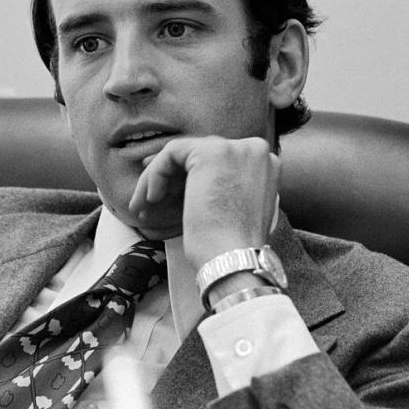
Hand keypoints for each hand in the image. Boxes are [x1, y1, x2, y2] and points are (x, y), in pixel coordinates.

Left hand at [129, 135, 279, 267]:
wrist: (233, 259)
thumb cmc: (230, 247)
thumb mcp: (233, 209)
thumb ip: (221, 187)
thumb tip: (188, 180)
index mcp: (265, 166)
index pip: (218, 161)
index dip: (186, 174)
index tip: (164, 188)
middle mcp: (255, 151)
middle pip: (200, 155)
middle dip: (170, 177)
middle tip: (149, 198)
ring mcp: (235, 149)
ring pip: (183, 154)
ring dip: (157, 179)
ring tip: (143, 206)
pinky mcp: (211, 152)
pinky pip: (172, 153)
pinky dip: (155, 175)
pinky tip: (151, 199)